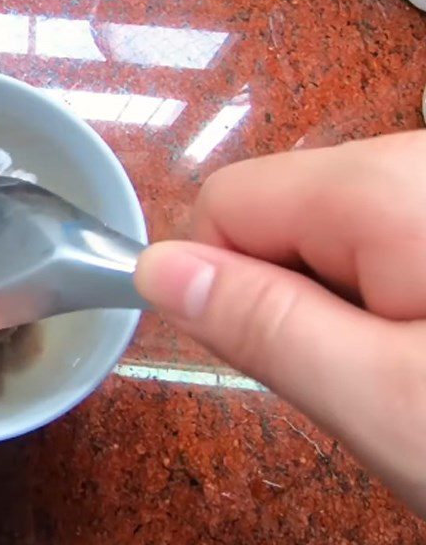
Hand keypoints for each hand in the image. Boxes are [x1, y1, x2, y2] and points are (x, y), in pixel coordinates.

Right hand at [135, 131, 425, 516]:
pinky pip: (375, 237)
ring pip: (322, 231)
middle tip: (356, 372)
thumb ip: (260, 322)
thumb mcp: (381, 396)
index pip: (223, 201)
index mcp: (378, 183)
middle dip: (286, 293)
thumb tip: (153, 269)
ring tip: (404, 364)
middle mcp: (407, 158)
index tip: (271, 350)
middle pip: (275, 213)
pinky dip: (379, 291)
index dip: (220, 280)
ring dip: (333, 299)